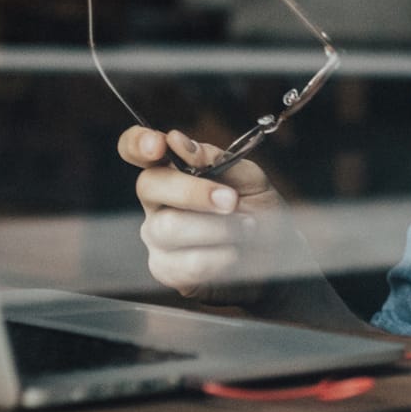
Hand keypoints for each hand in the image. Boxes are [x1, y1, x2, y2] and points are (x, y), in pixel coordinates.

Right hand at [119, 126, 282, 306]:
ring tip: (247, 228)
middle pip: (150, 185)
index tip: (159, 146)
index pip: (134, 148)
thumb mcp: (248, 177)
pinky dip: (221, 257)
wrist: (276, 256)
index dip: (138, 142)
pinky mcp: (166, 269)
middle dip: (194, 191)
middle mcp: (156, 202)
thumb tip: (178, 142)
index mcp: (171, 170)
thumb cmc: (257, 210)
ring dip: (219, 227)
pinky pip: (186, 263)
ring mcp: (156, 236)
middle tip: (231, 200)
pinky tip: (235, 254)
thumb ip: (215, 157)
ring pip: (170, 227)